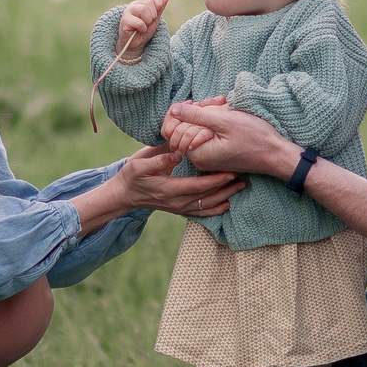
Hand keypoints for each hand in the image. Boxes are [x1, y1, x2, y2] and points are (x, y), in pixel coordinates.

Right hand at [112, 0, 167, 56]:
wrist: (136, 44)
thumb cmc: (144, 31)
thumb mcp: (155, 20)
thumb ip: (159, 9)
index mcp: (142, 3)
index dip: (158, 3)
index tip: (157, 14)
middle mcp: (134, 5)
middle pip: (149, 2)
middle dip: (153, 15)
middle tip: (149, 22)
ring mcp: (128, 11)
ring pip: (143, 9)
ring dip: (148, 21)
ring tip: (144, 26)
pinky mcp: (125, 20)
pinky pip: (139, 22)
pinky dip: (142, 28)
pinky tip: (139, 30)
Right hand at [115, 142, 242, 217]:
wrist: (123, 195)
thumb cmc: (131, 176)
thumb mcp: (139, 164)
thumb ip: (159, 159)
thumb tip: (177, 153)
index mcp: (169, 189)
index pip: (198, 186)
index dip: (216, 179)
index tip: (230, 170)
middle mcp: (177, 202)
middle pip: (208, 197)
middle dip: (227, 187)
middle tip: (243, 176)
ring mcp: (179, 208)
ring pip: (207, 206)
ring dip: (225, 197)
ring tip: (240, 187)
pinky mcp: (179, 210)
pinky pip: (201, 212)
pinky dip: (216, 209)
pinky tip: (227, 203)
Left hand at [160, 99, 299, 179]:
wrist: (276, 155)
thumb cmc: (255, 138)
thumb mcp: (225, 121)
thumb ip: (196, 115)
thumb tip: (174, 109)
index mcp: (197, 153)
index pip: (172, 129)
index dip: (180, 112)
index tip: (196, 103)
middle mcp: (198, 159)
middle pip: (182, 129)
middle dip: (194, 112)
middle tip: (215, 102)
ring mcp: (207, 159)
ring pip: (194, 130)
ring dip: (204, 115)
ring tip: (223, 106)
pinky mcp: (215, 155)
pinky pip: (204, 135)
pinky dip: (211, 123)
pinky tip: (225, 115)